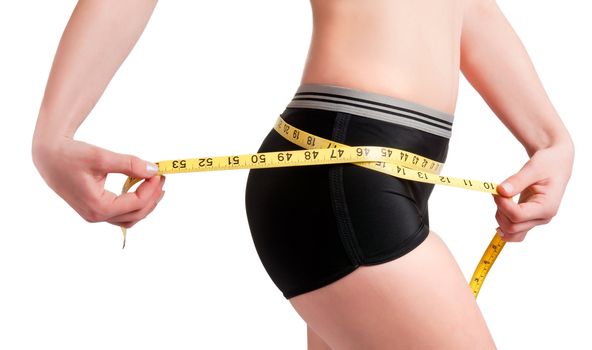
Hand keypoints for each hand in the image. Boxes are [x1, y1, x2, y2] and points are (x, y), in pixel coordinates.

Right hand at [32, 137, 165, 228]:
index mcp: (98, 207)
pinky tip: (142, 189)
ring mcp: (95, 216)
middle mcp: (96, 216)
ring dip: (146, 204)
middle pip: (136, 214)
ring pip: (130, 218)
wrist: (48, 157)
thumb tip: (153, 170)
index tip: (159, 172)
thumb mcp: (101, 157)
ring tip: (157, 186)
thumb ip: (129, 164)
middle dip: (153, 197)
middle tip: (162, 178)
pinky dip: (135, 204)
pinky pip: (121, 214)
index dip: (151, 188)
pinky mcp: (95, 210)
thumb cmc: (71, 155)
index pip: (136, 203)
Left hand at [493, 143, 572, 241]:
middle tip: (498, 192)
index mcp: (547, 207)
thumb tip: (500, 191)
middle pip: (512, 227)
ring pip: (511, 232)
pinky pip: (514, 232)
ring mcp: (536, 220)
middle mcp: (543, 218)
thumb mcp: (534, 167)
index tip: (496, 190)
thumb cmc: (548, 164)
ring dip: (500, 217)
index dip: (502, 204)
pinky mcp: (529, 219)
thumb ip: (517, 180)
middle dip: (500, 210)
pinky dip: (503, 226)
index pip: (517, 215)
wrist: (556, 165)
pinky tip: (499, 214)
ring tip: (502, 198)